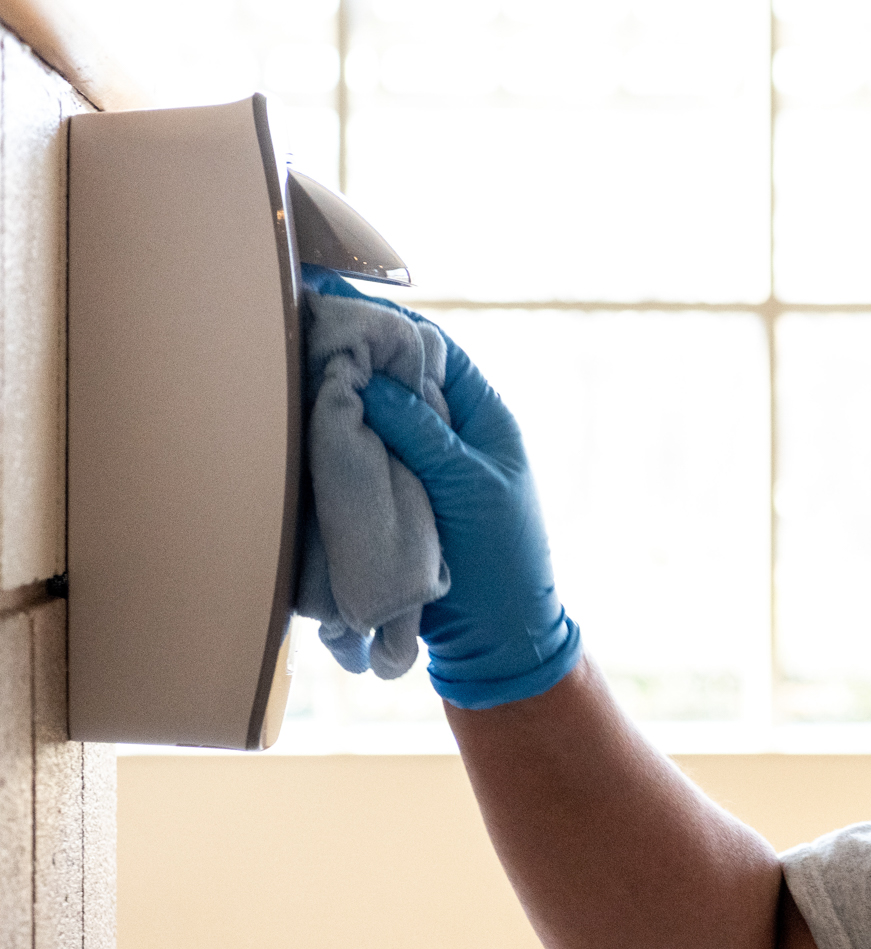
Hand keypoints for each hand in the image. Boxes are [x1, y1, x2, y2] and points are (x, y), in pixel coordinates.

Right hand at [306, 268, 582, 707]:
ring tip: (290, 379)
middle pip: (397, 380)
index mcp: (483, 419)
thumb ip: (422, 432)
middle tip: (300, 340)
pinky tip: (301, 433)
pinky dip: (337, 447)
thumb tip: (371, 377)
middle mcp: (451, 435)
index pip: (434, 351)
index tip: (339, 306)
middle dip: (355, 361)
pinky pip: (362, 460)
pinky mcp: (396, 501)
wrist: (496, 642)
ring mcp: (421, 467)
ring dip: (341, 404)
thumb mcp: (467, 487)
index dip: (390, 327)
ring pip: (373, 419)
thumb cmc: (502, 562)